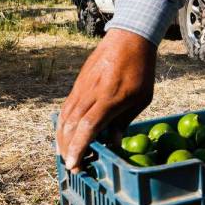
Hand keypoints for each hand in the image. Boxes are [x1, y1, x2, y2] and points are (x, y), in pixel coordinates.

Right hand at [56, 29, 156, 172]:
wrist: (128, 38)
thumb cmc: (141, 69)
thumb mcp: (142, 98)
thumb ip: (125, 120)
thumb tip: (113, 143)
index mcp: (108, 99)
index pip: (87, 128)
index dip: (78, 148)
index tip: (74, 163)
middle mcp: (90, 94)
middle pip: (71, 126)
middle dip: (68, 148)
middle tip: (72, 165)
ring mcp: (81, 88)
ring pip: (64, 117)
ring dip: (62, 138)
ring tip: (65, 153)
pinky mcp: (78, 83)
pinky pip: (66, 107)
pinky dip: (62, 123)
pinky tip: (65, 133)